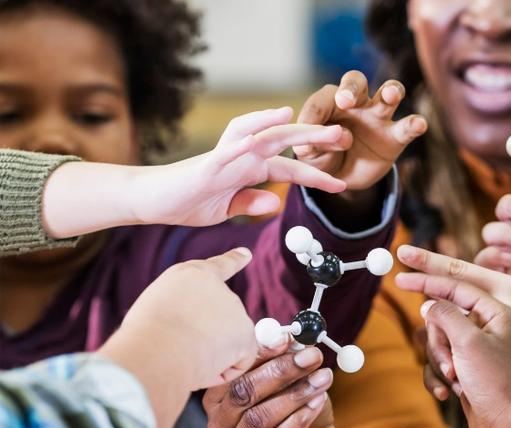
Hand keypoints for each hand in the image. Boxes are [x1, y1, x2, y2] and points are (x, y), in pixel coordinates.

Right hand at [103, 248, 259, 389]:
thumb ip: (181, 310)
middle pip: (219, 321)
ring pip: (226, 345)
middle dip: (204, 340)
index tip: (246, 254)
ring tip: (185, 353)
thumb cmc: (144, 334)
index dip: (233, 260)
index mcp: (191, 276)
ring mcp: (235, 309)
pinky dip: (222, 372)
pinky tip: (203, 365)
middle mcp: (218, 288)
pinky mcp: (245, 333)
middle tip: (177, 346)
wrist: (156, 346)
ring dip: (208, 356)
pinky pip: (238, 362)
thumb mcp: (156, 308)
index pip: (218, 267)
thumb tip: (192, 336)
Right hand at [136, 107, 346, 225]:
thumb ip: (250, 204)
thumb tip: (274, 204)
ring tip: (302, 118)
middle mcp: (243, 158)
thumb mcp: (226, 210)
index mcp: (250, 171)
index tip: (342, 185)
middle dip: (313, 140)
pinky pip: (228, 149)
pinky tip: (263, 132)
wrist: (151, 201)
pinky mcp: (207, 165)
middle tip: (344, 136)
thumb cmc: (187, 201)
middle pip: (283, 143)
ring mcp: (226, 158)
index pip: (291, 170)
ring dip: (281, 126)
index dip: (317, 176)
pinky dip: (245, 139)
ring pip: (259, 135)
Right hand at [203, 343, 346, 427]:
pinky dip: (298, 420)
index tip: (289, 337)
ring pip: (258, 419)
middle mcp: (219, 425)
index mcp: (219, 398)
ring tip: (322, 379)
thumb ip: (289, 357)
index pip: (231, 371)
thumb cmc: (300, 409)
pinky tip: (317, 405)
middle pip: (241, 393)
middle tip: (312, 356)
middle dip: (279, 371)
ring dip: (294, 395)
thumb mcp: (296, 378)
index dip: (259, 351)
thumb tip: (292, 335)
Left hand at [295, 71, 427, 191]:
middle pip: (357, 81)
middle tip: (345, 101)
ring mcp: (379, 117)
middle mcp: (356, 103)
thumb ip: (310, 148)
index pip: (323, 100)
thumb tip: (308, 144)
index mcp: (330, 103)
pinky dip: (414, 123)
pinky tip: (419, 124)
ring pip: (388, 93)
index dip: (314, 113)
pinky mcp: (395, 137)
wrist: (345, 177)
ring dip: (391, 91)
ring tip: (390, 96)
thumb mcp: (311, 157)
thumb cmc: (324, 157)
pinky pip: (408, 126)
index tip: (306, 129)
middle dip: (351, 88)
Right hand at [397, 266, 510, 427]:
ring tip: (454, 380)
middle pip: (441, 318)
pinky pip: (437, 362)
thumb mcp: (468, 341)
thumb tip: (427, 305)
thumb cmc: (495, 381)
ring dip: (439, 363)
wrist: (505, 424)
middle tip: (450, 363)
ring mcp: (473, 347)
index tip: (401, 278)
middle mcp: (485, 325)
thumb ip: (445, 315)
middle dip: (438, 343)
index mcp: (495, 311)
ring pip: (436, 341)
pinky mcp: (463, 366)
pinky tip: (447, 392)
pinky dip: (438, 377)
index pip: (455, 286)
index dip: (427, 281)